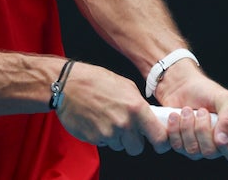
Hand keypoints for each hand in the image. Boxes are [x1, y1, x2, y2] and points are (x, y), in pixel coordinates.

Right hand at [54, 63, 170, 155]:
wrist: (66, 84)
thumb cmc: (95, 80)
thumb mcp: (126, 85)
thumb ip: (140, 104)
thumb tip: (150, 118)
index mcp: (136, 108)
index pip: (159, 137)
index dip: (161, 142)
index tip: (159, 143)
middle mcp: (124, 123)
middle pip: (137, 148)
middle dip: (132, 141)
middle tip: (125, 128)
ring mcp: (108, 133)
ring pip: (119, 146)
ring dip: (115, 138)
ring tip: (105, 119)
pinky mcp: (93, 139)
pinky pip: (103, 143)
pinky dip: (101, 136)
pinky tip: (95, 120)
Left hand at [154, 60, 227, 162]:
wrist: (181, 85)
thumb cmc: (205, 91)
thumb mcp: (224, 98)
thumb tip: (223, 140)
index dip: (226, 148)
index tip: (218, 135)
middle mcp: (215, 146)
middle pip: (209, 152)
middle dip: (201, 129)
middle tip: (201, 111)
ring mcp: (197, 147)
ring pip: (191, 150)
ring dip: (186, 126)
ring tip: (187, 110)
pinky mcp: (180, 144)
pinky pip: (175, 146)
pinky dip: (173, 129)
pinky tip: (175, 116)